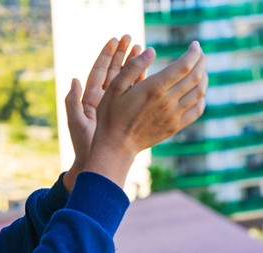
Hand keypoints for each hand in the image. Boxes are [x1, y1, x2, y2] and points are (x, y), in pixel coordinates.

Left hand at [63, 35, 141, 192]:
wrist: (95, 161)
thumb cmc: (84, 145)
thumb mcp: (77, 123)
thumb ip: (73, 102)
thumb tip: (73, 79)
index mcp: (90, 98)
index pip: (99, 71)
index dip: (107, 56)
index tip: (115, 40)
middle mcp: (103, 99)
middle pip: (113, 71)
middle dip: (122, 55)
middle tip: (131, 38)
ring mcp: (116, 105)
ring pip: (125, 80)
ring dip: (133, 65)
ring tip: (143, 49)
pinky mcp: (126, 112)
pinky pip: (133, 93)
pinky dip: (140, 81)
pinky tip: (149, 70)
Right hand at [85, 41, 207, 186]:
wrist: (116, 145)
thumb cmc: (111, 115)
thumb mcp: (114, 87)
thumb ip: (132, 67)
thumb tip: (151, 51)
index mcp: (154, 89)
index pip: (185, 66)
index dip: (194, 53)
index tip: (195, 45)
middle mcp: (168, 101)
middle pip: (196, 77)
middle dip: (201, 61)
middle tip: (199, 53)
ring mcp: (174, 115)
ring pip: (199, 92)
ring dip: (203, 77)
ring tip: (199, 69)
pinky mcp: (175, 126)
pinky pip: (197, 109)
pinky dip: (201, 97)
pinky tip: (196, 92)